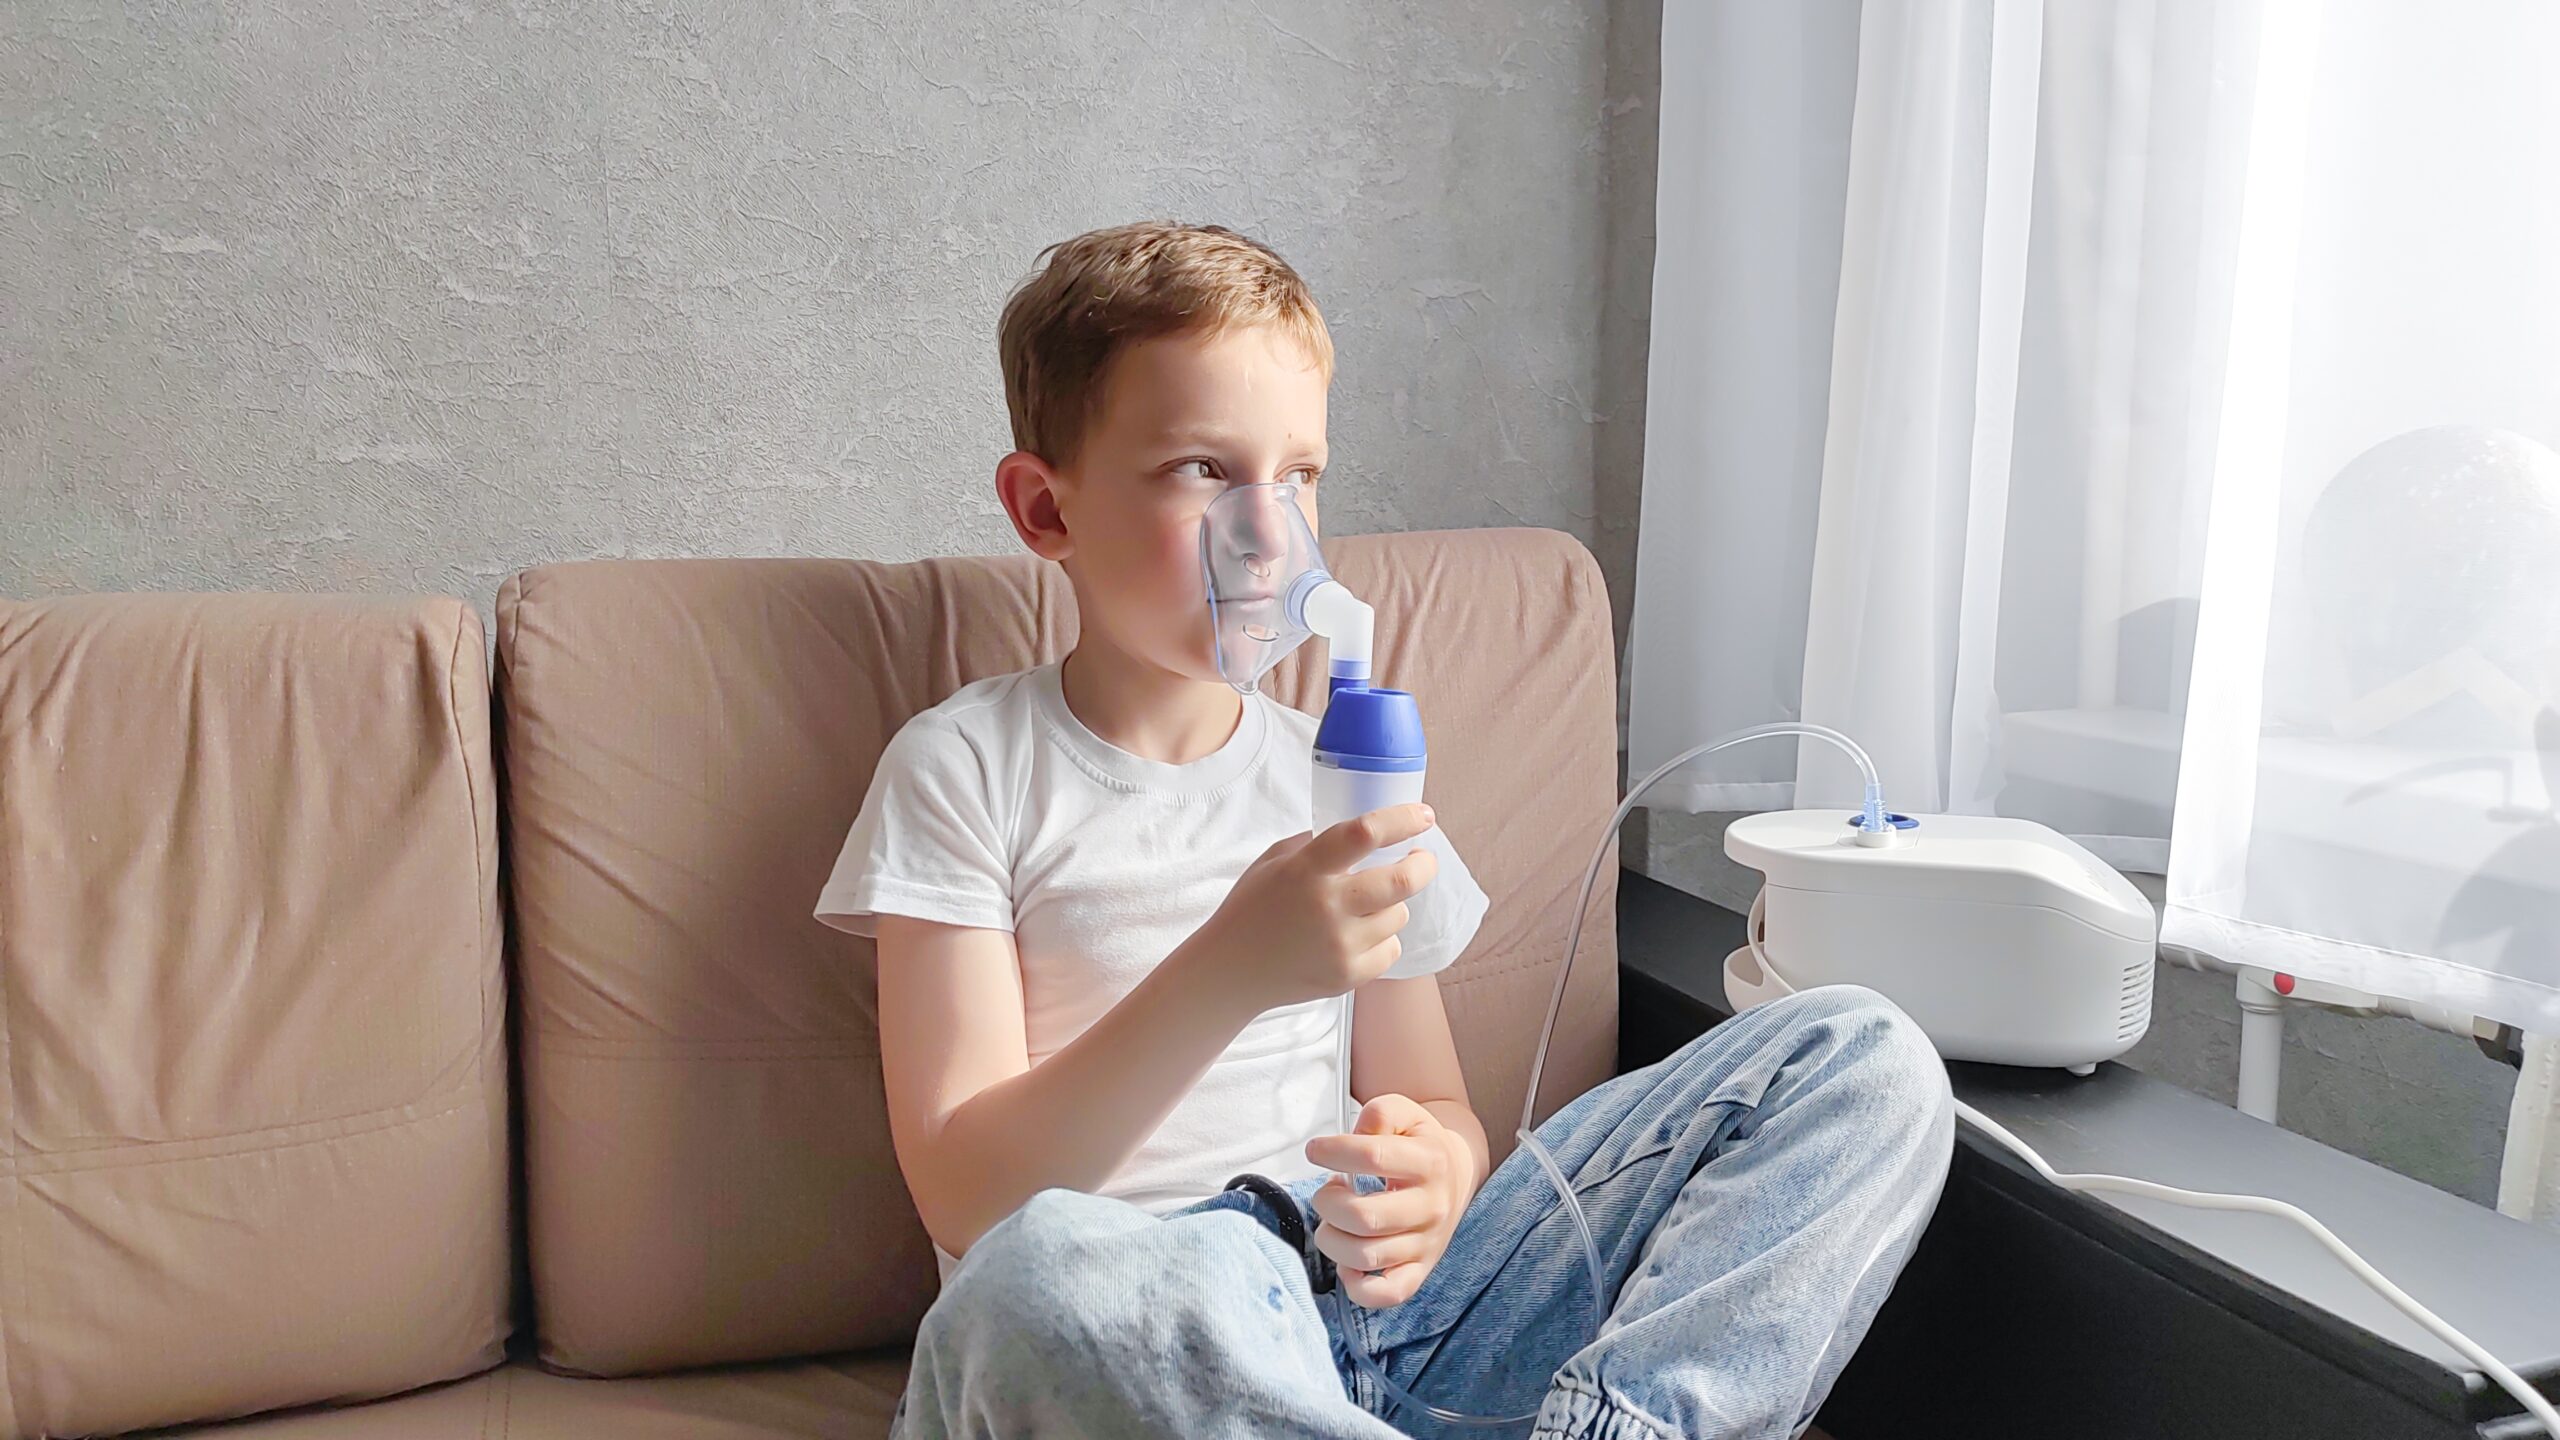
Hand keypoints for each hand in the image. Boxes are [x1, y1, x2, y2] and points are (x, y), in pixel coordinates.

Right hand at [1190, 804, 1439, 1010]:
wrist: (1231, 970)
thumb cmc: (1254, 907)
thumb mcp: (1275, 860)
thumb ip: (1318, 843)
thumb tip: (1369, 831)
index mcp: (1306, 868)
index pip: (1365, 834)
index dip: (1403, 820)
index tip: (1424, 815)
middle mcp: (1326, 906)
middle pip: (1402, 882)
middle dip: (1423, 865)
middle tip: (1421, 859)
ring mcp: (1339, 945)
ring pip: (1399, 915)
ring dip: (1391, 905)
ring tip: (1364, 907)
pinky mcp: (1347, 976)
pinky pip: (1391, 949)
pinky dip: (1382, 939)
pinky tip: (1356, 936)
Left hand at [1305, 1094, 1474, 1308]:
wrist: (1455, 1178)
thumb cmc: (1418, 1144)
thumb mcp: (1405, 1113)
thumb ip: (1381, 1113)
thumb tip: (1358, 1133)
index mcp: (1430, 1162)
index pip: (1373, 1157)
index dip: (1334, 1151)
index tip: (1315, 1150)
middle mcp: (1431, 1207)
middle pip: (1364, 1217)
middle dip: (1328, 1202)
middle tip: (1327, 1191)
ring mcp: (1426, 1244)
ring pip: (1366, 1257)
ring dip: (1333, 1240)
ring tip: (1333, 1222)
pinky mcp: (1419, 1271)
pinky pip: (1386, 1294)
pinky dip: (1357, 1286)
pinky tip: (1347, 1262)